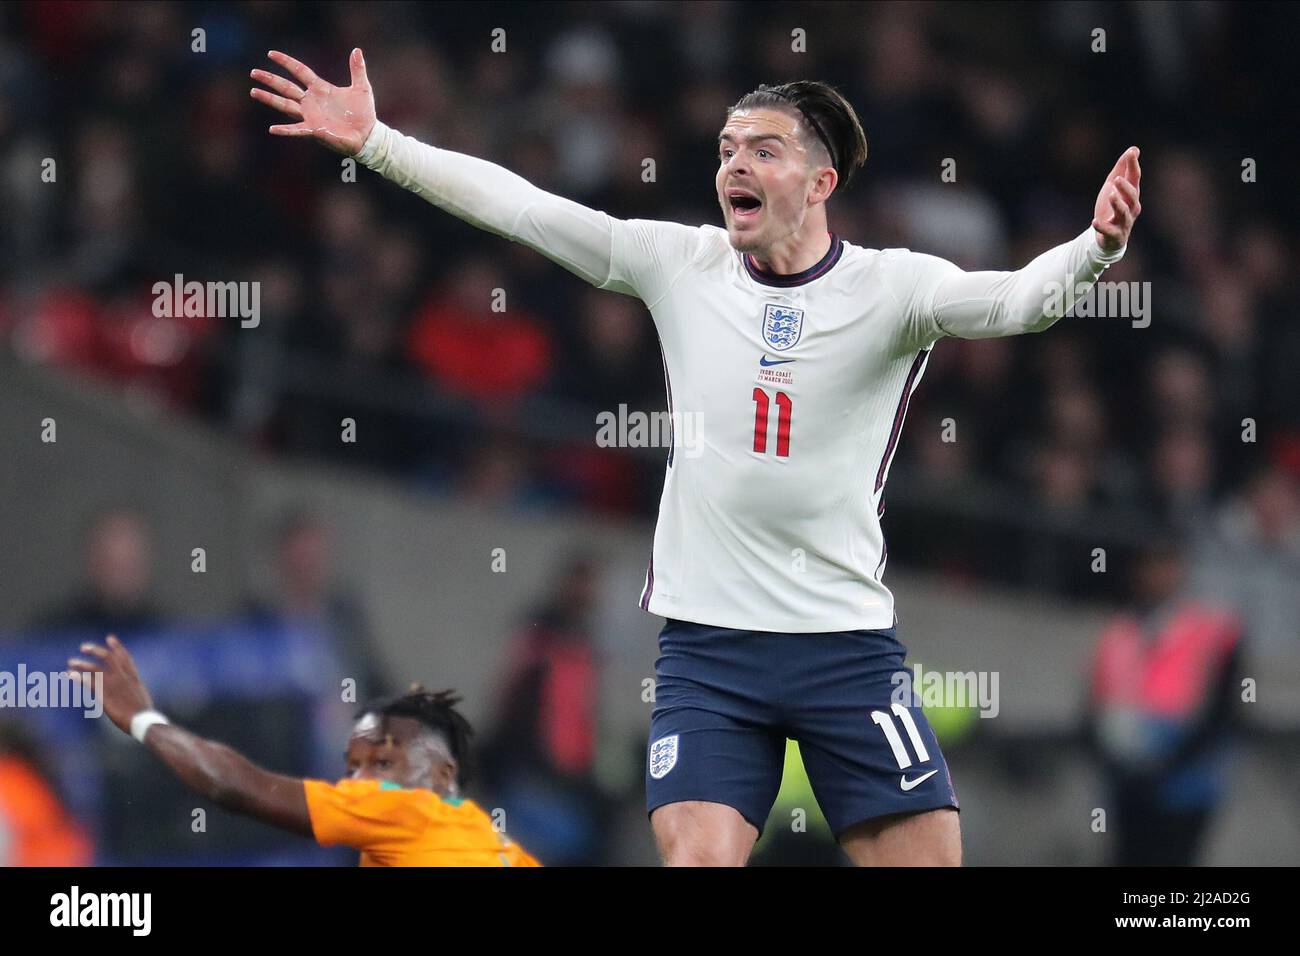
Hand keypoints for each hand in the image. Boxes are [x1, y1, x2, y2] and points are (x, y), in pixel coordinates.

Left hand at [67, 635, 154, 734]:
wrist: (144, 722)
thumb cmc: (144, 715)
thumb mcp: (140, 698)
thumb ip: (133, 691)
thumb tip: (131, 693)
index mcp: (134, 678)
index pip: (125, 658)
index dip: (117, 647)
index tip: (109, 638)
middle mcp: (124, 678)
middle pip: (109, 658)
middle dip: (96, 651)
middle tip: (84, 647)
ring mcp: (114, 686)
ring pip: (96, 669)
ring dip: (82, 664)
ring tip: (71, 662)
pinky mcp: (105, 696)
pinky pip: (90, 684)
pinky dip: (79, 678)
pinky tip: (70, 675)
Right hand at [250, 48, 375, 155]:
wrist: (368, 135)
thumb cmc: (363, 113)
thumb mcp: (362, 88)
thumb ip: (357, 69)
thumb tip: (357, 50)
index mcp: (320, 89)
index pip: (299, 71)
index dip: (286, 62)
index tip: (271, 54)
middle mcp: (311, 101)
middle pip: (286, 87)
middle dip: (270, 80)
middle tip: (254, 72)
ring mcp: (311, 116)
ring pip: (285, 105)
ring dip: (270, 99)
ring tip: (254, 91)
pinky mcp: (314, 130)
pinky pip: (297, 129)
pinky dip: (285, 130)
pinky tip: (272, 129)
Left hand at [1092, 146, 1141, 253]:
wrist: (1108, 237)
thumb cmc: (1112, 208)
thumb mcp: (1114, 186)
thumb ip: (1122, 168)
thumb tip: (1134, 149)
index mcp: (1131, 194)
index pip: (1134, 178)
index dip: (1133, 165)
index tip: (1132, 153)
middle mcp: (1131, 208)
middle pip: (1132, 196)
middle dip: (1125, 188)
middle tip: (1116, 179)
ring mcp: (1124, 222)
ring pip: (1124, 213)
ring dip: (1117, 203)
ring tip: (1110, 194)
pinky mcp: (1115, 235)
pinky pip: (1109, 231)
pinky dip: (1102, 226)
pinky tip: (1094, 221)